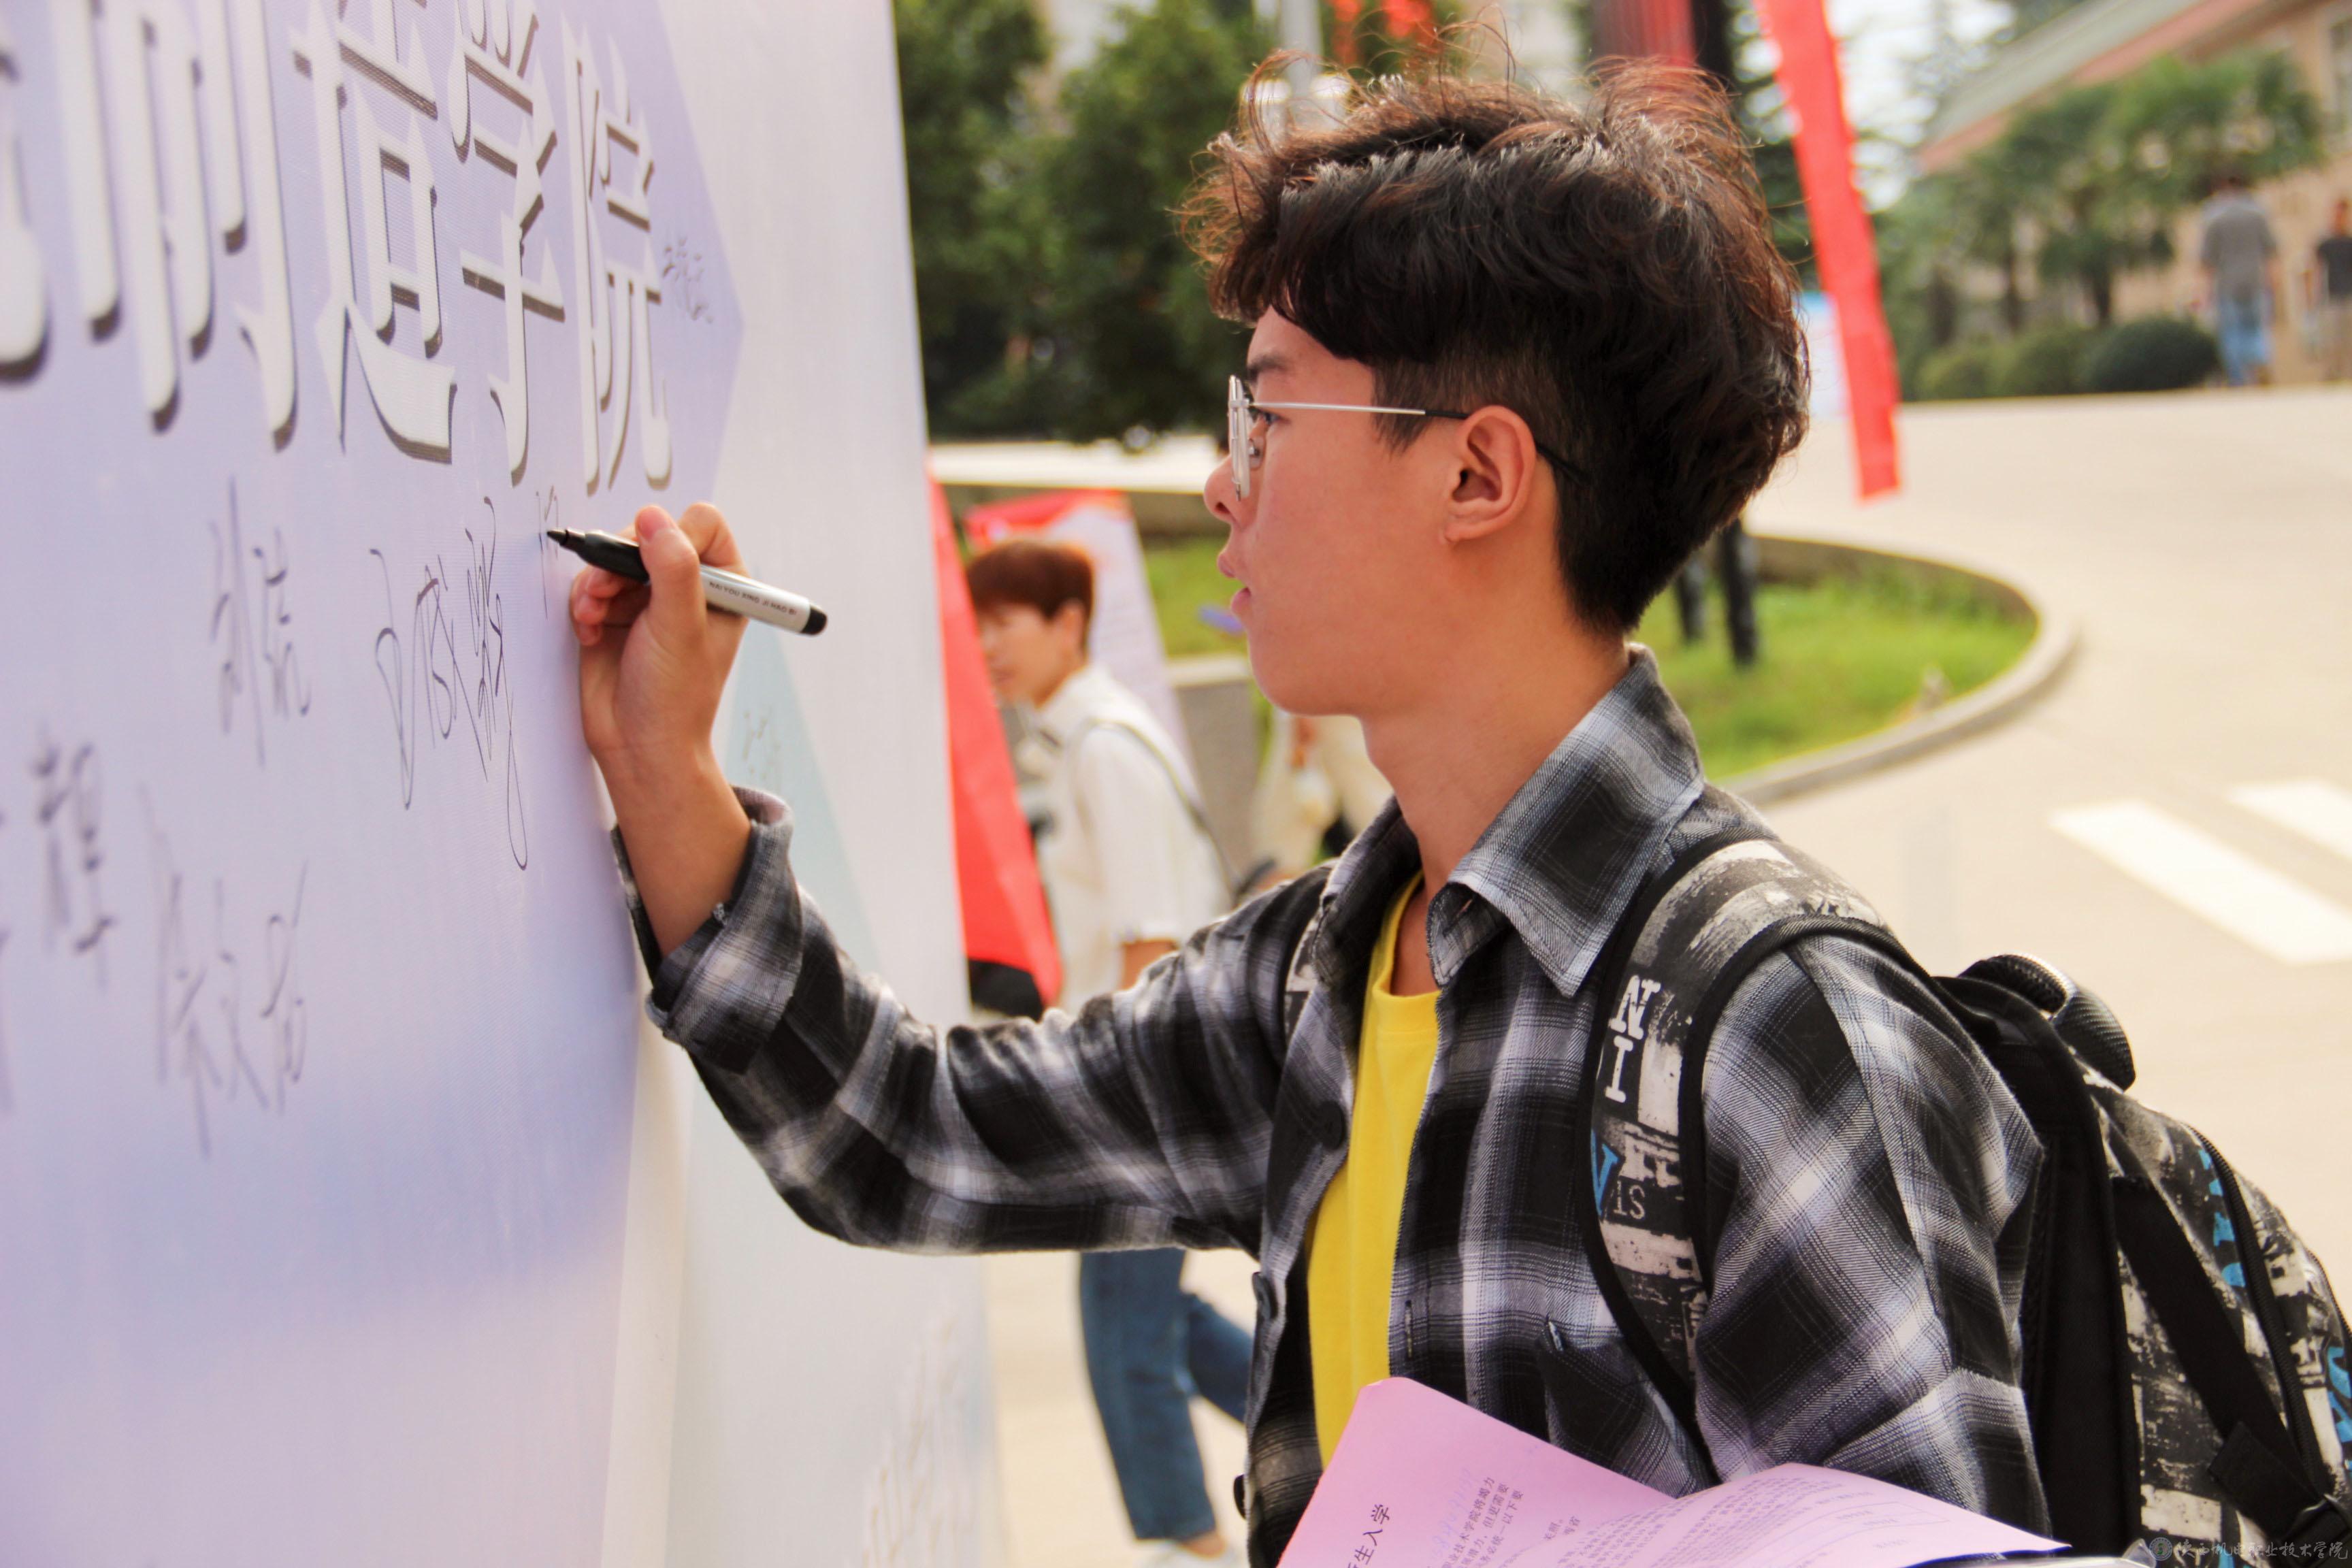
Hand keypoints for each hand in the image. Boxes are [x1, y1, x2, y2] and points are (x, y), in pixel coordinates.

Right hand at [571, 503, 748, 792]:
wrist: (638, 745)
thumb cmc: (675, 697)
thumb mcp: (679, 627)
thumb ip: (672, 569)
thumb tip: (654, 517)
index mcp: (725, 586)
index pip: (702, 524)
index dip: (673, 535)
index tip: (654, 567)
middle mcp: (688, 586)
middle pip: (650, 533)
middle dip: (621, 559)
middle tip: (606, 589)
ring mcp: (649, 599)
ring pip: (614, 556)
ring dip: (596, 581)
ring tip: (594, 615)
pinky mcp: (615, 612)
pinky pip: (591, 582)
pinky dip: (584, 601)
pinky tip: (589, 630)